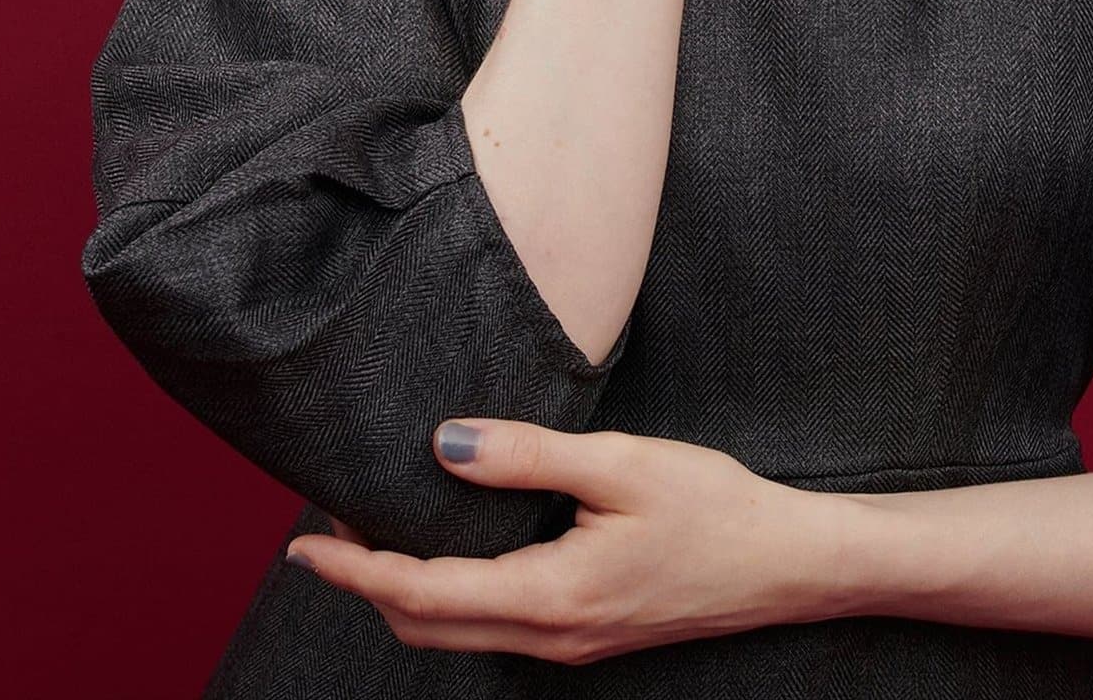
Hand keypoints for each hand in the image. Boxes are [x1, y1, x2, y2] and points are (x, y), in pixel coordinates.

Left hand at [285, 418, 851, 665]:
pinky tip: (452, 553)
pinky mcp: (588, 635)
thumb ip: (530, 456)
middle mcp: (551, 638)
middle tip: (326, 530)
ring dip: (405, 593)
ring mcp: (571, 646)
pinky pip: (494, 629)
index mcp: (551, 598)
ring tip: (372, 537)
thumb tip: (445, 445)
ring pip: (458, 636)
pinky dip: (450, 598)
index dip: (355, 568)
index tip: (304, 542)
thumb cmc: (714, 507)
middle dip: (367, 583)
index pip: (423, 591)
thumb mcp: (622, 464)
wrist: (789, 563)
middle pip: (427, 626)